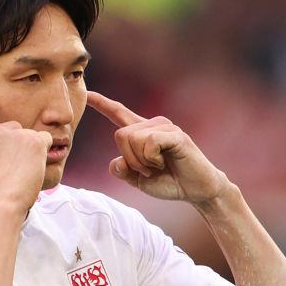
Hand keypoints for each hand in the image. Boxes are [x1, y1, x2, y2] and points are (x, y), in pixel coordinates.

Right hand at [0, 87, 51, 212]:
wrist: (3, 201)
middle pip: (14, 127)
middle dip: (18, 142)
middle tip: (17, 165)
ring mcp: (17, 134)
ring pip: (31, 135)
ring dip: (32, 149)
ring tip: (25, 170)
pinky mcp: (34, 140)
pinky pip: (46, 139)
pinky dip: (45, 150)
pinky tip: (37, 164)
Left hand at [87, 91, 229, 203]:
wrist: (197, 190)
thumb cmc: (170, 182)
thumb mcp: (139, 180)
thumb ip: (123, 171)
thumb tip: (116, 161)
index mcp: (142, 133)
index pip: (119, 113)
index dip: (102, 104)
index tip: (88, 94)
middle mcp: (152, 124)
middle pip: (120, 135)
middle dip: (129, 159)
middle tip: (147, 170)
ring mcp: (165, 127)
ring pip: (133, 138)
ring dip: (141, 161)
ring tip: (158, 167)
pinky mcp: (175, 134)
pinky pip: (149, 142)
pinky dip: (151, 158)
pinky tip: (164, 163)